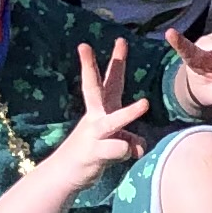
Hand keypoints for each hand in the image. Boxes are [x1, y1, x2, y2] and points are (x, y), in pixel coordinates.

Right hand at [49, 39, 150, 192]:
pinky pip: (123, 150)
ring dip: (130, 113)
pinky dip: (129, 155)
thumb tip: (140, 146)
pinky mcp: (95, 152)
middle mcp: (95, 117)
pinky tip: (119, 158)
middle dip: (91, 66)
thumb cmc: (93, 152)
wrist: (66, 174)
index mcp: (100, 109)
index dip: (116, 61)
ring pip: (116, 121)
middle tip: (96, 46)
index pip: (109, 81)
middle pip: (94, 87)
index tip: (120, 39)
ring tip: (144, 103)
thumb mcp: (114, 140)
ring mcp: (94, 133)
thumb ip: (129, 138)